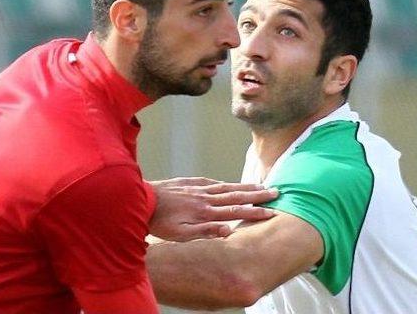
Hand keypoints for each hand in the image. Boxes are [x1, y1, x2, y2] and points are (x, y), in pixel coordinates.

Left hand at [148, 177, 277, 241]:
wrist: (141, 201)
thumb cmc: (160, 223)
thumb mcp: (181, 234)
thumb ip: (206, 231)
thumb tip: (229, 230)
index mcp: (206, 212)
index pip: (236, 211)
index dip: (254, 212)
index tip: (271, 211)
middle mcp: (205, 197)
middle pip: (235, 195)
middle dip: (256, 195)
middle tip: (275, 191)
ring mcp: (198, 188)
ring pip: (226, 187)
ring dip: (244, 187)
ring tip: (260, 185)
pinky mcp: (189, 182)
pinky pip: (212, 182)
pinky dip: (224, 183)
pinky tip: (229, 183)